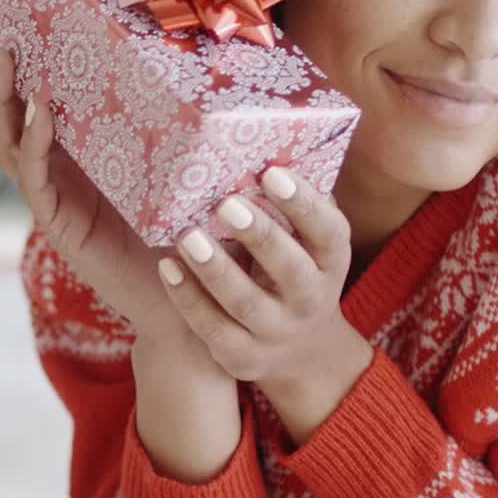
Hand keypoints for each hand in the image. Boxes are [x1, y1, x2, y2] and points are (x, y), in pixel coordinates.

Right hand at [0, 22, 189, 342]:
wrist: (192, 301)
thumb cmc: (189, 230)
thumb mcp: (178, 164)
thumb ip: (176, 124)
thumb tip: (204, 58)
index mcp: (76, 154)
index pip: (31, 101)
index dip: (8, 66)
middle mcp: (55, 173)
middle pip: (6, 116)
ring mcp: (53, 200)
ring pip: (10, 144)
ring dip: (2, 100)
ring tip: (2, 57)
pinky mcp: (61, 227)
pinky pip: (37, 180)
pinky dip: (35, 144)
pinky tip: (40, 113)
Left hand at [157, 164, 374, 441]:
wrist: (302, 352)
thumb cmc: (295, 270)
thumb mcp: (309, 243)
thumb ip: (295, 202)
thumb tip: (272, 141)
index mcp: (330, 261)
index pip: (328, 231)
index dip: (304, 204)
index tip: (272, 174)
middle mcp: (310, 299)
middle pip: (290, 269)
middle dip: (259, 235)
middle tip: (227, 204)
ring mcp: (276, 333)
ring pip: (245, 302)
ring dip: (215, 268)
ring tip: (187, 235)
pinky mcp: (241, 356)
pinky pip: (211, 328)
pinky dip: (187, 298)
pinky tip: (167, 267)